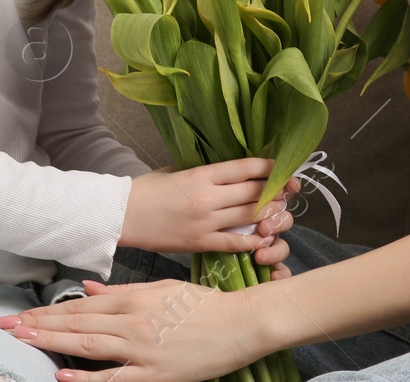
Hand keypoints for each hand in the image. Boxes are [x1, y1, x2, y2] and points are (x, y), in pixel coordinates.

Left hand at [0, 277, 268, 381]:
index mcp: (135, 299)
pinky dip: (87, 377)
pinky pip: (115, 377)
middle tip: (6, 327)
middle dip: (39, 326)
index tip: (20, 314)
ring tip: (23, 340)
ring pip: (89, 346)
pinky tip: (63, 373)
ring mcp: (143, 350)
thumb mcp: (161, 288)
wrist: (242, 323)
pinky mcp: (155, 374)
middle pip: (78, 324)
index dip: (49, 311)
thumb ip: (122, 290)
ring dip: (53, 343)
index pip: (82, 306)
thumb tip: (87, 286)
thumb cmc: (203, 305)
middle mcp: (133, 322)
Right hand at [120, 158, 298, 258]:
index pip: (246, 168)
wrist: (121, 215)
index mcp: (201, 175)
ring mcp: (205, 222)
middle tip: (289, 190)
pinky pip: (234, 243)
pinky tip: (263, 237)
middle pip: (253, 192)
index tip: (282, 167)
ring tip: (279, 211)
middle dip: (276, 191)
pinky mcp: (199, 243)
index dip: (269, 167)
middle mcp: (207, 197)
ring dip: (269, 213)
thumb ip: (204, 171)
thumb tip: (230, 171)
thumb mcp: (177, 170)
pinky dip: (252, 240)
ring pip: (249, 217)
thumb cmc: (147, 189)